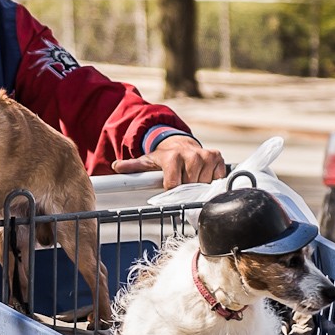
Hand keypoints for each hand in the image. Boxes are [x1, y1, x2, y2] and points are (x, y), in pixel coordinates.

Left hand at [111, 135, 225, 189]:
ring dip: (198, 184)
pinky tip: (202, 173)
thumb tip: (116, 166)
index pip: (173, 185)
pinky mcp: (217, 156)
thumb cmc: (163, 157)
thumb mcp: (147, 161)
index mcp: (172, 157)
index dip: (171, 191)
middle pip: (190, 186)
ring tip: (190, 177)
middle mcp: (190, 154)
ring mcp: (205, 155)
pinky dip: (211, 179)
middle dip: (185, 188)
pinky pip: (217, 177)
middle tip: (180, 181)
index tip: (169, 190)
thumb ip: (132, 166)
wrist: (180, 143)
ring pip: (204, 184)